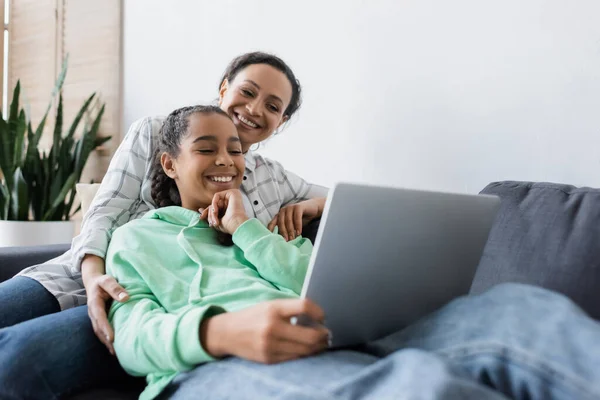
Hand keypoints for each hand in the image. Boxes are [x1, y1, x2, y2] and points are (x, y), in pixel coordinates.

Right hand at [81, 254, 128, 354]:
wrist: (94, 282)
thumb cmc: (103, 281)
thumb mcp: (108, 280)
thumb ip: (115, 288)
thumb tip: (126, 298)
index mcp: (94, 303)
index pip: (99, 317)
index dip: (105, 327)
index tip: (112, 337)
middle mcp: (92, 312)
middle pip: (98, 328)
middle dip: (105, 340)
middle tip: (115, 351)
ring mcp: (94, 317)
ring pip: (98, 332)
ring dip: (105, 342)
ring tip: (115, 353)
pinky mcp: (98, 319)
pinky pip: (101, 331)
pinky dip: (106, 339)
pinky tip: (113, 347)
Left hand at [199, 189, 248, 234]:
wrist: (237, 225)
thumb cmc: (229, 226)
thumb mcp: (216, 220)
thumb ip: (209, 214)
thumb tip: (199, 209)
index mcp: (230, 207)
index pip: (215, 207)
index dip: (207, 212)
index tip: (201, 218)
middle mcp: (232, 201)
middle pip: (215, 204)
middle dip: (209, 213)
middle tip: (211, 223)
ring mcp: (233, 196)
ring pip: (215, 201)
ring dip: (212, 211)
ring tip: (215, 220)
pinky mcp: (233, 192)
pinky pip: (217, 195)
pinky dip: (214, 203)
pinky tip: (215, 211)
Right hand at [200, 298, 329, 363]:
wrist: (228, 333)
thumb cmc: (254, 316)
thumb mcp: (270, 305)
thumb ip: (291, 309)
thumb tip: (317, 316)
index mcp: (274, 309)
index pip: (304, 306)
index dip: (319, 312)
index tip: (323, 317)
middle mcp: (272, 327)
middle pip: (310, 335)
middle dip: (323, 335)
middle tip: (327, 333)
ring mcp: (271, 345)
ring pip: (305, 350)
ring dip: (318, 346)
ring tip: (322, 342)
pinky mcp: (269, 359)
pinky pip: (295, 358)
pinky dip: (305, 353)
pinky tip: (308, 349)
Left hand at [267, 198, 325, 240]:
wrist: (313, 209)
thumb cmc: (301, 218)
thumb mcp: (292, 225)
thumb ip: (287, 230)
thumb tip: (283, 241)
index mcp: (279, 215)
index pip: (272, 223)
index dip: (271, 231)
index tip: (271, 239)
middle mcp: (283, 210)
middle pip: (281, 223)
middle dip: (283, 233)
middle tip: (286, 241)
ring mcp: (290, 207)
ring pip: (288, 220)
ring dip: (290, 231)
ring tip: (293, 238)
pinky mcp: (298, 206)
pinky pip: (297, 217)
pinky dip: (298, 226)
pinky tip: (299, 232)